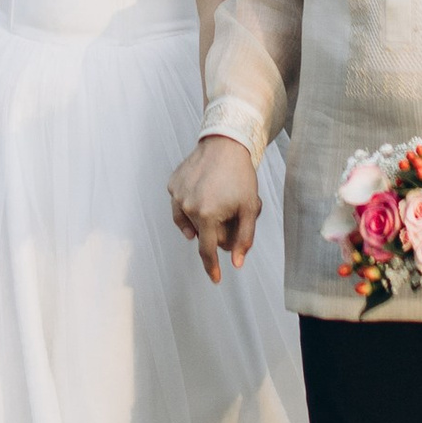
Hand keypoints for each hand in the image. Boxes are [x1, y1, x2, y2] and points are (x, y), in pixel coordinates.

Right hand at [169, 137, 260, 282]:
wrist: (225, 144)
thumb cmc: (240, 176)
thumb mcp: (249, 208)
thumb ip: (244, 238)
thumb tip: (236, 263)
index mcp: (206, 215)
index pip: (207, 250)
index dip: (212, 266)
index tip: (215, 278)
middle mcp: (187, 207)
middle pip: (202, 233)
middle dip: (217, 228)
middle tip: (231, 212)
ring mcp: (177, 195)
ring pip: (190, 220)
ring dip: (203, 217)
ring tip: (217, 200)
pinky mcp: (172, 185)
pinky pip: (180, 204)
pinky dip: (191, 203)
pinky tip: (203, 192)